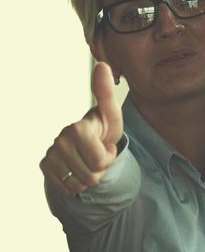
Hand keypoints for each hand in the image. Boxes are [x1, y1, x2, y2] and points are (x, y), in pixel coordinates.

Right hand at [41, 62, 123, 195]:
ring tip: (89, 159)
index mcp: (77, 128)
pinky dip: (75, 184)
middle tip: (97, 152)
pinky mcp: (45, 166)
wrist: (89, 140)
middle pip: (91, 175)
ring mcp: (50, 154)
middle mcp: (59, 141)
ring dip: (89, 177)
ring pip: (79, 185)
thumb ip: (107, 92)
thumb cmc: (103, 127)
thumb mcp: (112, 113)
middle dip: (100, 169)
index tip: (106, 143)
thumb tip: (103, 64)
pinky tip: (77, 168)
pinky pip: (66, 188)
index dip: (109, 157)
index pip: (101, 162)